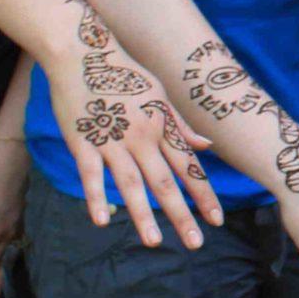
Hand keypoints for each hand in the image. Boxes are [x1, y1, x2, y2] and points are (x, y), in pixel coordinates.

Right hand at [45, 38, 221, 248]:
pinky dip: (96, 196)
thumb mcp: (160, 95)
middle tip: (196, 244)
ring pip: (132, 183)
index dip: (203, 194)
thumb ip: (181, 125)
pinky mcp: (83, 141)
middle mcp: (142, 136)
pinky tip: (103, 220)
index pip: (188, 167)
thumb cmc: (123, 75)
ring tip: (155, 242)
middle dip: (182, 214)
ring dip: (144, 214)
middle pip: (165, 181)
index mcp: (162, 126)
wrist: (82, 53)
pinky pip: (91, 174)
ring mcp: (112, 140)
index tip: (216, 220)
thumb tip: (208, 145)